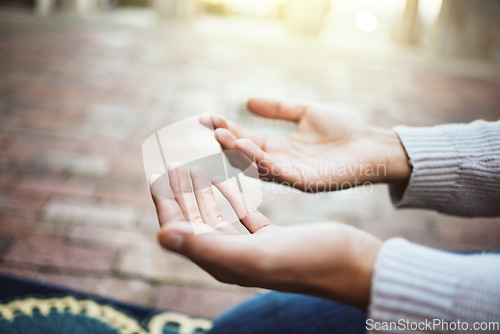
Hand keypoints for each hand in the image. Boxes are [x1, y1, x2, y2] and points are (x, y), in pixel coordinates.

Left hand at [150, 165, 381, 309]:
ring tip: (192, 165)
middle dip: (181, 190)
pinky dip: (231, 194)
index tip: (154, 173)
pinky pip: (242, 212)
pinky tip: (225, 179)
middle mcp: (233, 256)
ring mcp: (252, 247)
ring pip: (218, 214)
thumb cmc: (308, 261)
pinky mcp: (271, 237)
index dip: (165, 201)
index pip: (181, 229)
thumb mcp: (255, 254)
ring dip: (203, 190)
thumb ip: (206, 246)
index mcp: (223, 261)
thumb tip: (160, 236)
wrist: (352, 266)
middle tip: (172, 161)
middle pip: (196, 219)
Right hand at [200, 98, 410, 191]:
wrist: (372, 145)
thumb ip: (279, 109)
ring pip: (255, 166)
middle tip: (207, 127)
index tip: (206, 115)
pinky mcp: (304, 182)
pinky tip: (246, 145)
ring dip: (236, 151)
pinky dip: (259, 160)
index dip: (226, 128)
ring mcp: (290, 174)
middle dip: (225, 141)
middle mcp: (278, 163)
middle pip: (243, 154)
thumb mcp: (306, 112)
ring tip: (220, 134)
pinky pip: (276, 172)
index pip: (244, 139)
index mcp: (277, 148)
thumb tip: (247, 101)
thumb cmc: (343, 130)